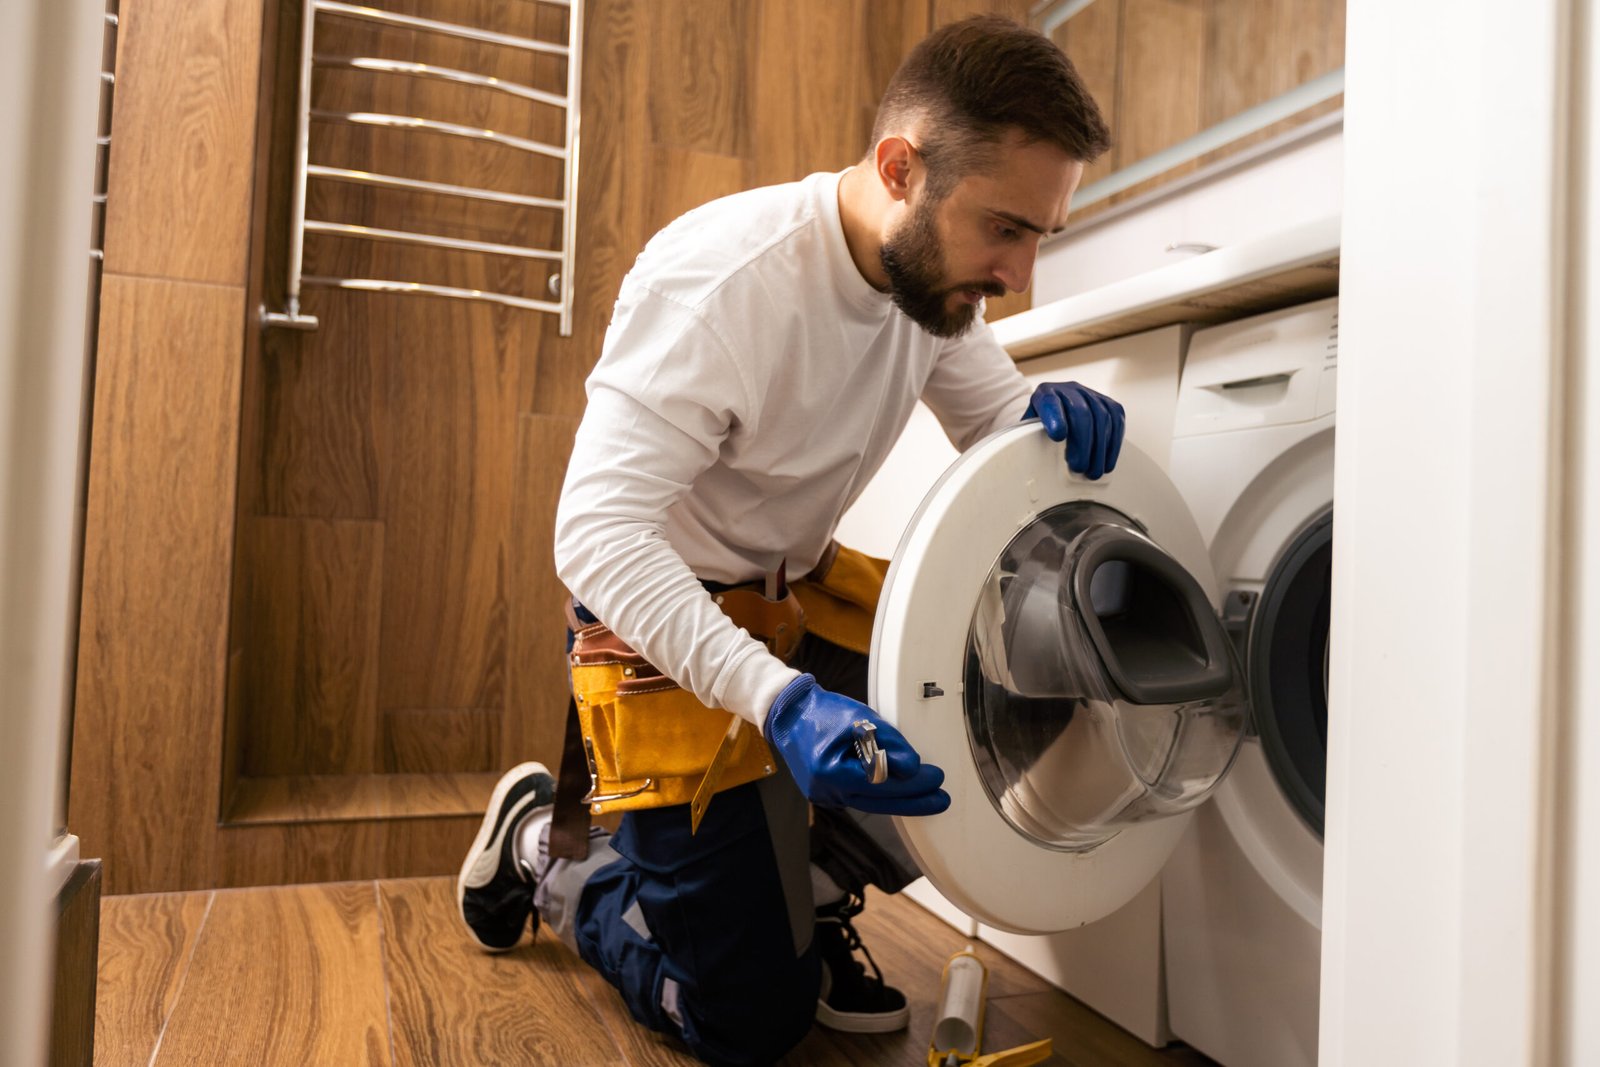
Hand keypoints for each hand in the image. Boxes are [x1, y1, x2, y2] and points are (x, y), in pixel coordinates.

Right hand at [764, 675, 949, 816]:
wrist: (789, 714)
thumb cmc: (822, 712)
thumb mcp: (859, 719)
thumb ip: (888, 742)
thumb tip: (913, 767)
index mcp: (829, 772)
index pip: (880, 783)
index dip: (911, 783)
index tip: (935, 776)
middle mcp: (826, 791)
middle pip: (878, 802)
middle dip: (913, 800)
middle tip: (941, 799)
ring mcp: (825, 796)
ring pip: (870, 802)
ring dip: (900, 800)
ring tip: (929, 798)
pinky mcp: (827, 793)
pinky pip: (861, 797)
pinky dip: (882, 795)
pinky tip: (902, 793)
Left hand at [1024, 381, 1125, 479]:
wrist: (1057, 415)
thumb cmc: (1041, 428)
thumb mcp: (1030, 432)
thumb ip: (1031, 441)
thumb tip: (1035, 463)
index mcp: (1045, 393)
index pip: (1050, 401)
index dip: (1055, 417)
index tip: (1057, 436)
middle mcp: (1069, 389)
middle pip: (1081, 412)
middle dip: (1082, 443)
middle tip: (1078, 467)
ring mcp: (1091, 394)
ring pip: (1102, 418)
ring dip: (1099, 449)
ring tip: (1092, 471)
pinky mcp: (1110, 404)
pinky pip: (1116, 422)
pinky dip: (1113, 445)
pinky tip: (1106, 463)